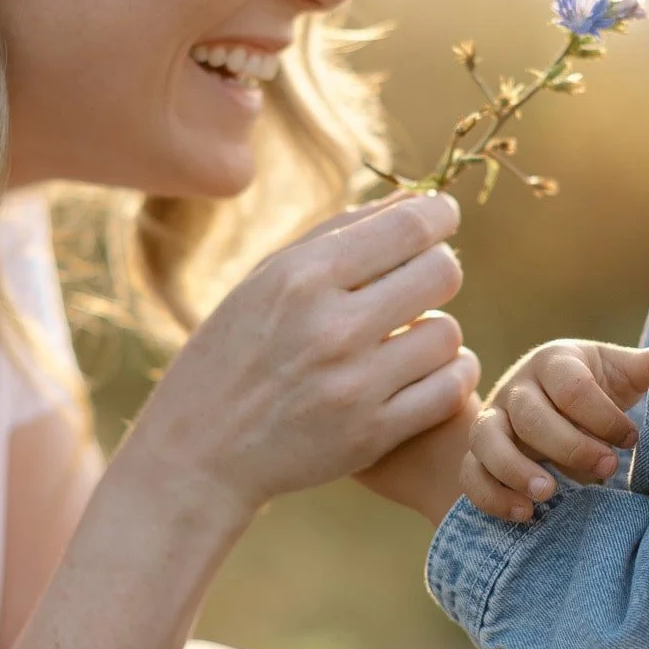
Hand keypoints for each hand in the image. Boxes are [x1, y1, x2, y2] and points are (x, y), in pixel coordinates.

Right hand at [120, 195, 477, 522]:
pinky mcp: (372, 434)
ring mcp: (355, 385)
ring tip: (409, 337)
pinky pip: (449, 389)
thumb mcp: (265, 279)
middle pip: (442, 273)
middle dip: (438, 270)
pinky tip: (423, 373)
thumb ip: (338, 233)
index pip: (409, 225)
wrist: (199, 450)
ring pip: (449, 334)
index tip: (441, 219)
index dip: (439, 215)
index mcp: (302, 277)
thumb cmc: (233, 352)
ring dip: (437, 331)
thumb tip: (416, 199)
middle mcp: (332, 327)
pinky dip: (448, 376)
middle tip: (419, 282)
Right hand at [460, 340, 648, 521]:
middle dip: (570, 446)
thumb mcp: (623, 371)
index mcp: (555, 361)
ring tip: (548, 494)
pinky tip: (525, 514)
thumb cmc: (595, 388)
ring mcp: (492, 420)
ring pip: (486, 439)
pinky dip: (491, 496)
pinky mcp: (477, 454)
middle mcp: (517, 387)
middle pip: (530, 414)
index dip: (603, 416)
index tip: (631, 440)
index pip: (572, 387)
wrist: (548, 402)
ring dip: (515, 469)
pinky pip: (470, 474)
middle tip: (608, 468)